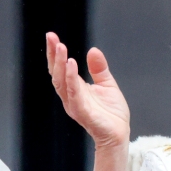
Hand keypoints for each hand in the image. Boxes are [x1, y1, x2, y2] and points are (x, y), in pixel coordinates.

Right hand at [46, 33, 129, 148]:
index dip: (54, 53)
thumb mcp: (106, 84)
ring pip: (62, 82)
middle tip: (52, 38)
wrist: (119, 133)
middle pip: (56, 74)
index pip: (60, 69)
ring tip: (61, 48)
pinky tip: (72, 64)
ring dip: (60, 64)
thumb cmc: (111, 113)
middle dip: (53, 55)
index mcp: (74, 89)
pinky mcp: (83, 112)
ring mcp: (75, 104)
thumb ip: (98, 68)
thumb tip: (93, 50)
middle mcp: (70, 96)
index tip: (52, 37)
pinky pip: (74, 94)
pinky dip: (71, 79)